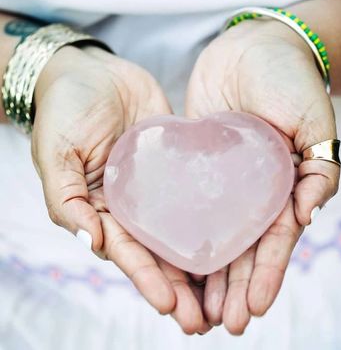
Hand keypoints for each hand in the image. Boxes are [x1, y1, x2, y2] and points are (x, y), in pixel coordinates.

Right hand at [32, 46, 209, 333]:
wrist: (92, 72)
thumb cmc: (66, 109)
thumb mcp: (56, 153)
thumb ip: (67, 199)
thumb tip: (90, 242)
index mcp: (101, 208)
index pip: (126, 252)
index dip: (147, 279)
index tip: (170, 306)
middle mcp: (132, 203)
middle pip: (158, 251)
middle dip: (180, 285)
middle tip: (205, 318)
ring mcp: (157, 184)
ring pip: (181, 229)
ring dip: (200, 261)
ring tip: (226, 291)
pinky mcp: (176, 163)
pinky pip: (196, 192)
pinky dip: (211, 214)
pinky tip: (234, 233)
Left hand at [185, 20, 339, 333]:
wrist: (251, 49)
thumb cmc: (288, 79)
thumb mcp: (313, 120)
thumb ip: (318, 167)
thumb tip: (310, 213)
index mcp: (280, 186)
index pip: (273, 241)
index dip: (266, 275)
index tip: (253, 308)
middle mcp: (249, 190)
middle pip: (240, 247)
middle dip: (232, 286)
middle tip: (217, 322)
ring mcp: (220, 179)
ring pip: (211, 233)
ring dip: (204, 271)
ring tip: (192, 306)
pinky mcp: (194, 164)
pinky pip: (184, 201)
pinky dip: (178, 230)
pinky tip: (167, 256)